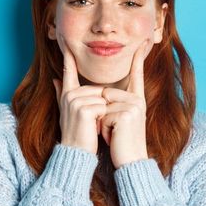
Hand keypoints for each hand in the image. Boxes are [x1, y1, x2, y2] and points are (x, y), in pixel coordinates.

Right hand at [53, 34, 106, 154]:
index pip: (68, 71)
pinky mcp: (84, 109)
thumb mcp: (67, 112)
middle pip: (98, 89)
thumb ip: (62, 93)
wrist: (76, 152)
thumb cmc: (76, 133)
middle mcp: (69, 95)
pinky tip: (94, 127)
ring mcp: (75, 101)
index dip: (68, 58)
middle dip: (101, 105)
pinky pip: (103, 106)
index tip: (67, 43)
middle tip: (92, 122)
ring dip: (103, 112)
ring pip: (102, 98)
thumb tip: (55, 79)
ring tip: (93, 125)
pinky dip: (103, 118)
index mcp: (67, 94)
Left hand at [100, 38, 152, 166]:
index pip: (136, 75)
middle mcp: (137, 100)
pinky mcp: (128, 115)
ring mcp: (134, 106)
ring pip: (103, 105)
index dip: (138, 59)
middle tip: (113, 131)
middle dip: (101, 114)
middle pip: (105, 93)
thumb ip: (100, 103)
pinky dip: (103, 130)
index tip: (142, 43)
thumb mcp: (110, 120)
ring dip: (101, 123)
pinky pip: (104, 115)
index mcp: (136, 100)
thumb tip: (62, 81)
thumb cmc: (119, 142)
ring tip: (114, 135)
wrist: (130, 162)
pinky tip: (114, 138)